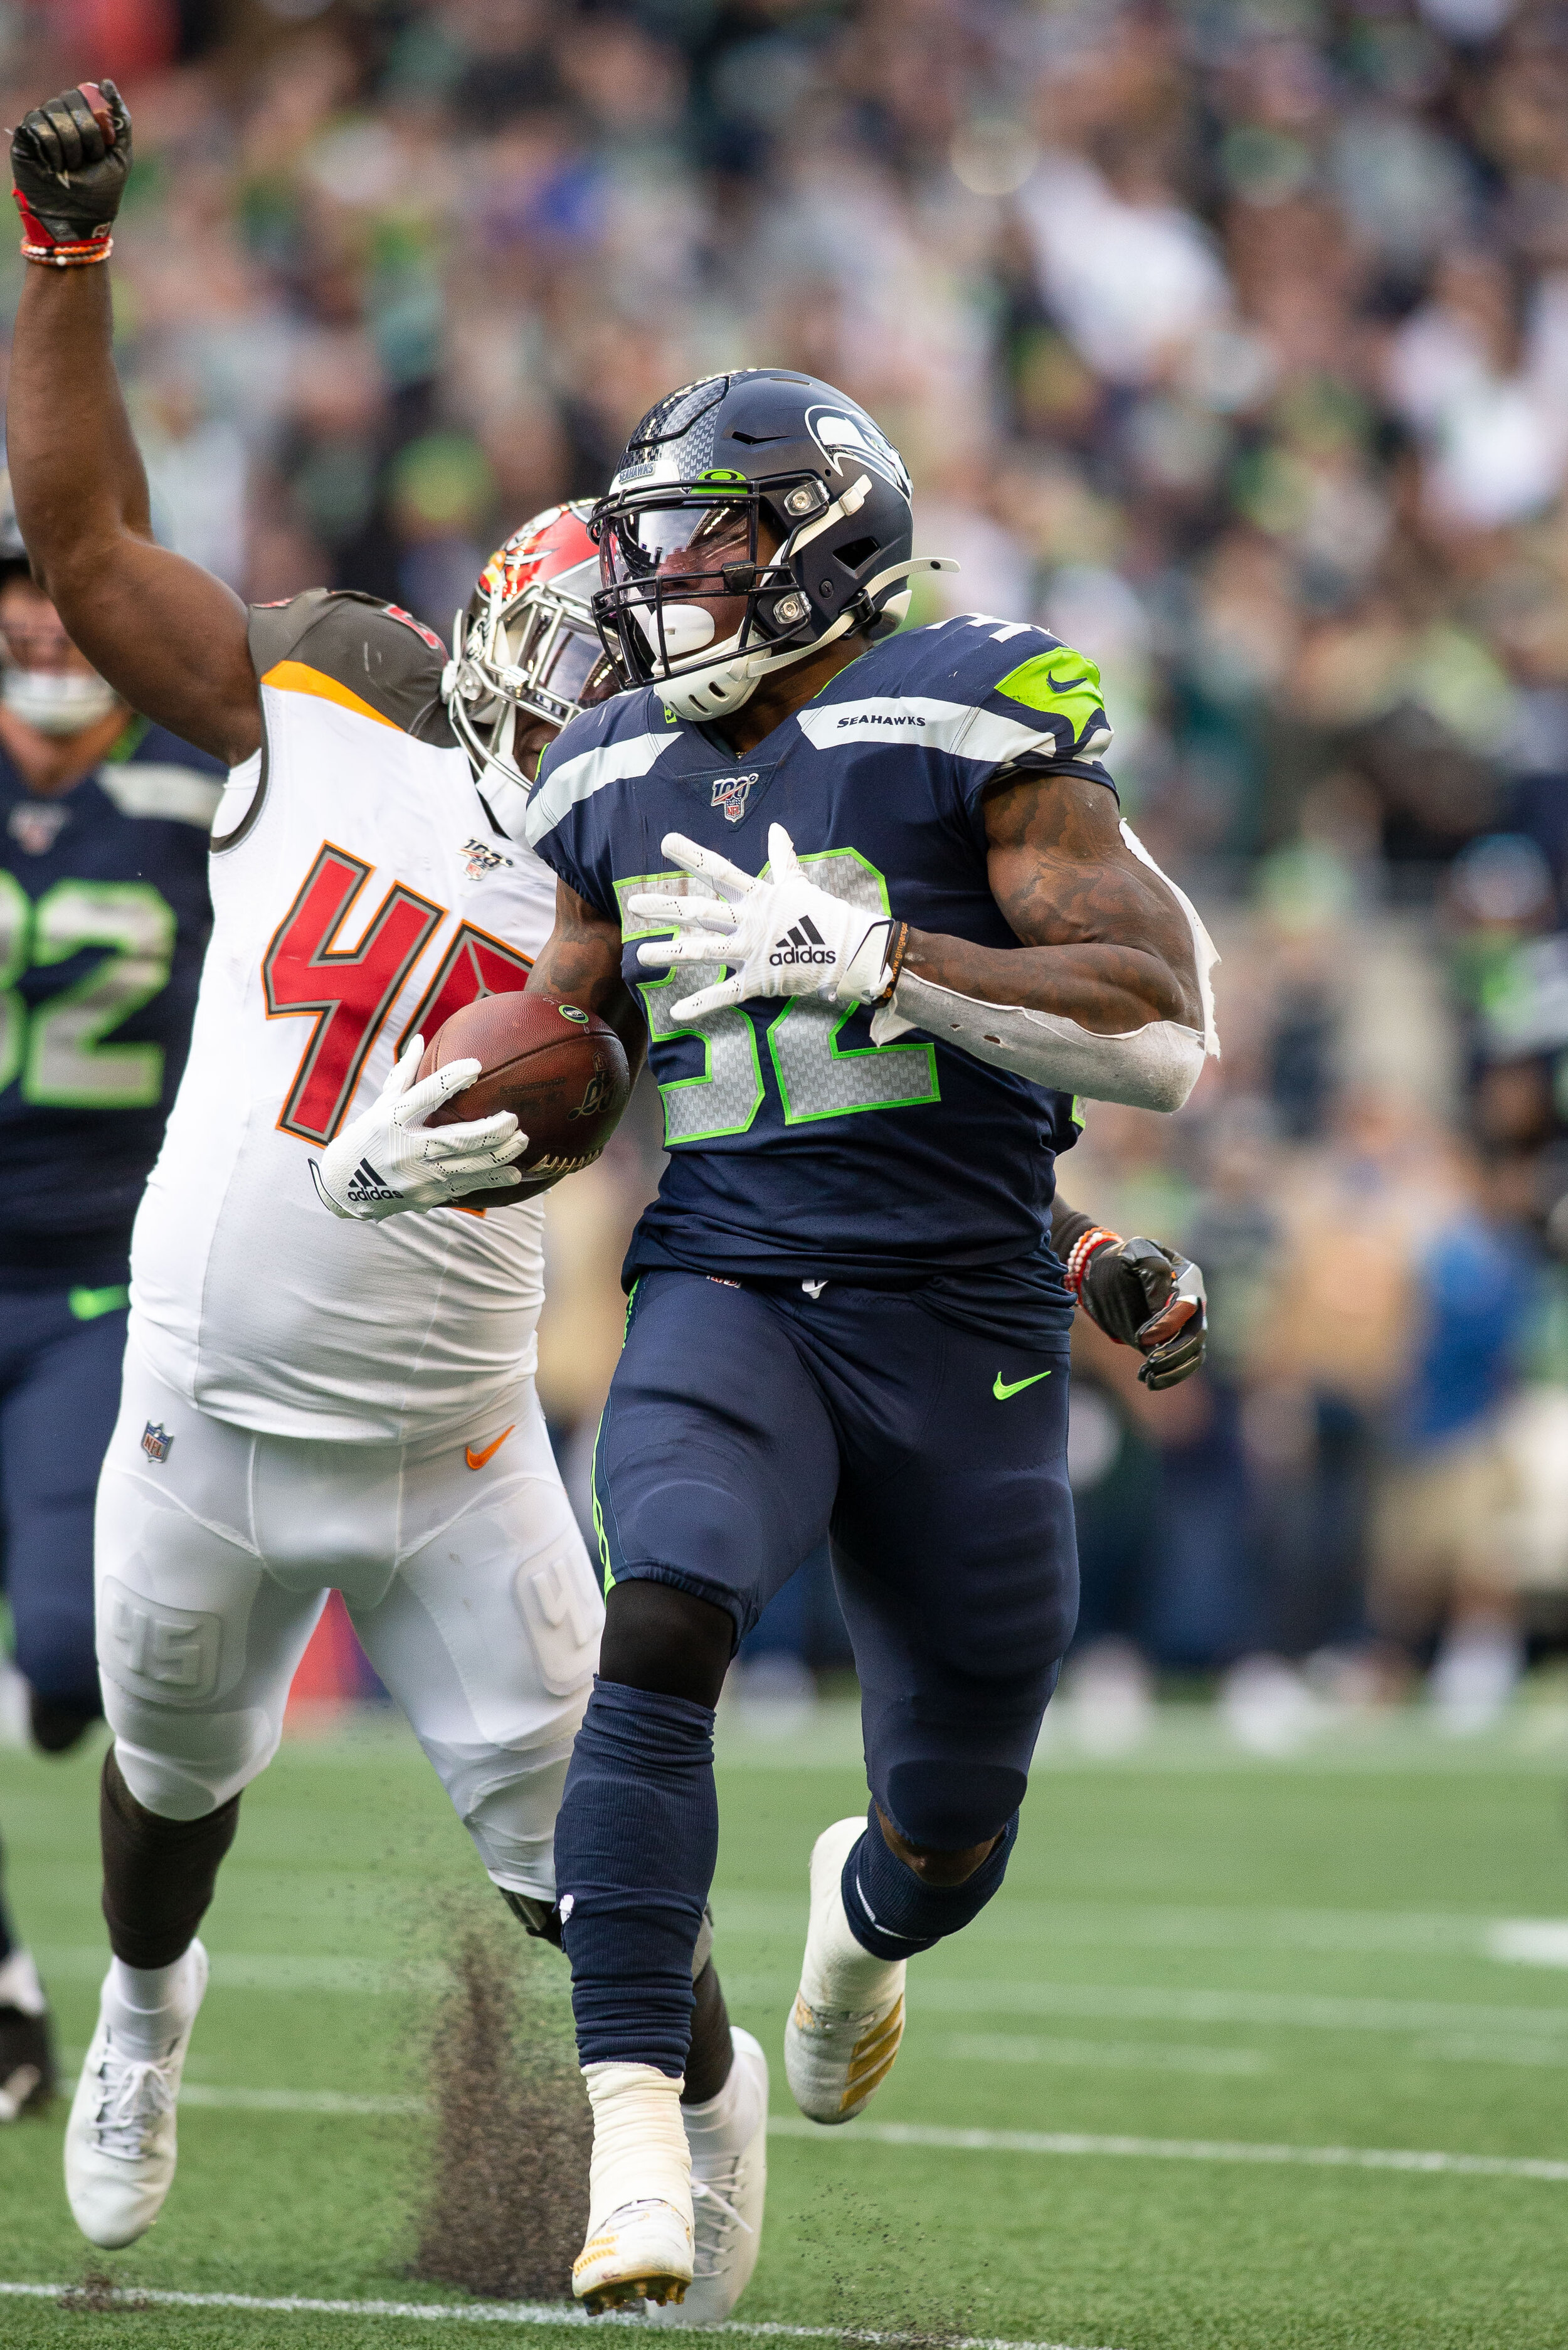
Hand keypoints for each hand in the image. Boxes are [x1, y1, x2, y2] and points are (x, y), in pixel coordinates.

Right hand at [12, 81, 130, 248]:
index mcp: (82, 119)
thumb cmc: (100, 192)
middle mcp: (59, 118)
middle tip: (88, 160)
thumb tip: (105, 82)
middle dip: (86, 133)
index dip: (97, 120)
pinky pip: (37, 125)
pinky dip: (52, 148)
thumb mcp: (120, 156)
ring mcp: (41, 126)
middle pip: (69, 99)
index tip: (104, 147)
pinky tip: (55, 166)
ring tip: (70, 167)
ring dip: (69, 145)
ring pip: (52, 110)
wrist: (78, 220)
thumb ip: (120, 120)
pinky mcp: (25, 139)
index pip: (85, 94)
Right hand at [308, 1036, 525, 1221]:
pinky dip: (493, 1179)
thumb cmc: (368, 1136)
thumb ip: (403, 1075)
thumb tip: (420, 1038)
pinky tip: (514, 1172)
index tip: (476, 1066)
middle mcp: (405, 1149)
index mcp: (391, 1121)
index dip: (451, 1079)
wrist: (344, 1187)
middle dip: (491, 1130)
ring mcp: (418, 1177)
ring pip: (468, 1166)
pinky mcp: (427, 1196)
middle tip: (513, 1118)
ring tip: (522, 1139)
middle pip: (457, 1138)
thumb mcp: (380, 1105)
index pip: (425, 1095)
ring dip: (500, 1154)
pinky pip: (466, 1187)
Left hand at [629, 823, 894, 1020]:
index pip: (719, 870)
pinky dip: (701, 1005)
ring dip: (671, 954)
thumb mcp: (799, 884)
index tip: (665, 841)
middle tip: (634, 904)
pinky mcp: (758, 981)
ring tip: (640, 955)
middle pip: (700, 912)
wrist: (850, 952)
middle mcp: (749, 921)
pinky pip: (725, 995)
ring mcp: (751, 952)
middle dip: (666, 908)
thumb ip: (782, 858)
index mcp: (758, 896)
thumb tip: (776, 829)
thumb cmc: (824, 916)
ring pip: (704, 952)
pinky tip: (675, 1013)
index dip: (692, 855)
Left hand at [1079, 1234, 1206, 1389]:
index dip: (1170, 1324)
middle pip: (1197, 1333)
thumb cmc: (1121, 1258)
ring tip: (1150, 1378)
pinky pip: (1181, 1362)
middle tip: (1151, 1362)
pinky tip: (1148, 1380)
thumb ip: (1152, 1268)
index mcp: (1188, 1277)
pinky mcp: (1168, 1340)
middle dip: (1177, 1352)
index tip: (1144, 1336)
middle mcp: (1191, 1303)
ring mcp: (1182, 1323)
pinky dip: (1170, 1375)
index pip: (1190, 1306)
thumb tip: (1164, 1303)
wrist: (1104, 1273)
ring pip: (1194, 1353)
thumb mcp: (1134, 1251)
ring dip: (1176, 1369)